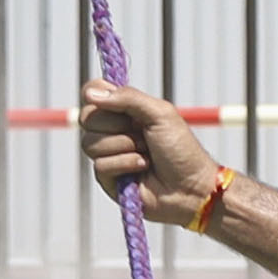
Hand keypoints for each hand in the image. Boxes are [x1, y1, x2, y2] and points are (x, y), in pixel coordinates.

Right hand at [79, 81, 222, 227]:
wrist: (190, 186)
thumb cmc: (180, 148)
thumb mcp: (160, 114)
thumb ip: (128, 98)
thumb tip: (90, 95)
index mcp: (124, 110)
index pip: (92, 93)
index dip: (94, 94)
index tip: (114, 103)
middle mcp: (112, 130)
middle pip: (87, 118)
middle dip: (118, 126)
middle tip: (143, 133)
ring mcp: (108, 154)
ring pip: (90, 143)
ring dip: (125, 147)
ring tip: (146, 153)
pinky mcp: (107, 178)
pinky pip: (100, 165)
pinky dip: (126, 164)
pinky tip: (143, 167)